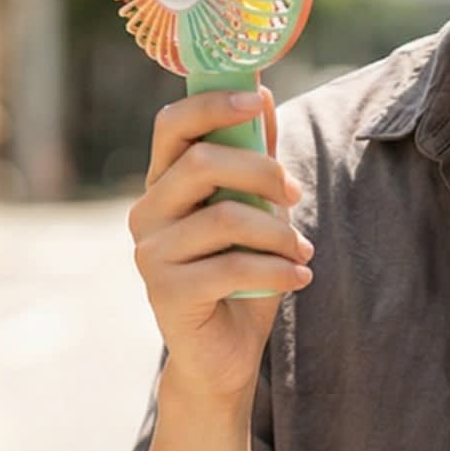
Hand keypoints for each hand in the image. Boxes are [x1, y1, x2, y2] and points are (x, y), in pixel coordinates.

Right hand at [125, 87, 312, 402]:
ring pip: (224, 218)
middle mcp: (146, 213)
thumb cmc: (240, 275)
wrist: (223, 356)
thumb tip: (260, 94)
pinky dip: (277, 270)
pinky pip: (231, 266)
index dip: (211, 104)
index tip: (255, 99)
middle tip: (295, 192)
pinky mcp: (165, 292)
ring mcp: (150, 254)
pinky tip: (299, 278)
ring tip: (302, 250)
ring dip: (278, 232)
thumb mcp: (254, 209)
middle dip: (261, 171)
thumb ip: (253, 156)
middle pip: (200, 164)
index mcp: (163, 184)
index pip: (171, 125)